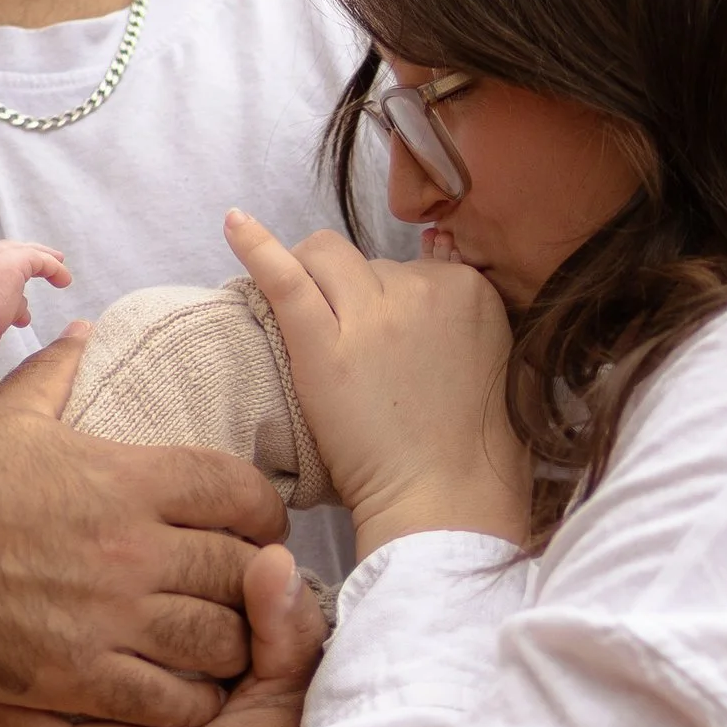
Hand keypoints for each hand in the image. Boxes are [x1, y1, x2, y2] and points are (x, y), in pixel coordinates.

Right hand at [0, 238, 71, 336]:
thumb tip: (13, 319)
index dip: (4, 283)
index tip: (19, 303)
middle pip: (4, 254)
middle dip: (23, 260)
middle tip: (38, 267)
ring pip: (23, 252)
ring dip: (42, 259)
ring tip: (58, 265)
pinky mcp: (15, 259)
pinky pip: (40, 260)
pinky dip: (54, 269)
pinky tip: (65, 281)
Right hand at [0, 331, 287, 725]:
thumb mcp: (6, 411)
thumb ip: (59, 372)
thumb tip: (86, 329)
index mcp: (124, 474)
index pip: (243, 492)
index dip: (264, 516)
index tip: (256, 533)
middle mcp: (128, 542)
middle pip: (245, 575)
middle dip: (254, 591)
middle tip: (243, 603)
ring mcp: (105, 614)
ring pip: (222, 645)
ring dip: (227, 653)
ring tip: (215, 654)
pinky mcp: (73, 676)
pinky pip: (170, 702)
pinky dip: (184, 705)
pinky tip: (172, 696)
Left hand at [225, 214, 530, 556]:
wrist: (447, 503)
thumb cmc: (471, 450)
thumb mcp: (493, 359)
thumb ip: (460, 311)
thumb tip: (435, 244)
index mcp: (470, 289)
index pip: (409, 266)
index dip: (390, 303)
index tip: (386, 343)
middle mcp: (425, 288)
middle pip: (368, 265)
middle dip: (354, 298)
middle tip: (352, 359)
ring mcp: (373, 314)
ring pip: (325, 258)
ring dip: (313, 283)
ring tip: (312, 335)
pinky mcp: (325, 345)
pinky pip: (284, 277)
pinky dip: (255, 245)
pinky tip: (233, 223)